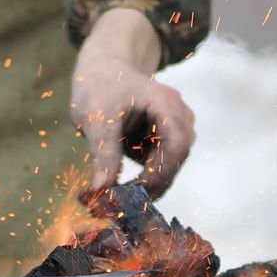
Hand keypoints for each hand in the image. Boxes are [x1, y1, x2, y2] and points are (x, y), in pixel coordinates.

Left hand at [70, 8, 195, 198]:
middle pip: (177, 156)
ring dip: (149, 182)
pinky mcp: (163, 140)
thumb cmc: (98, 88)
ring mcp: (173, 127)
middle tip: (127, 204)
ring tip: (121, 197)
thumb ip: (103, 153)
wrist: (100, 73)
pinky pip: (160, 163)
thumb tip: (102, 188)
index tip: (137, 193)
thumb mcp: (97, 119)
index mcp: (167, 103)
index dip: (162, 171)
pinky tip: (124, 187)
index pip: (178, 143)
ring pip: (170, 164)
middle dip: (155, 181)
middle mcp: (178, 115)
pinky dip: (144, 177)